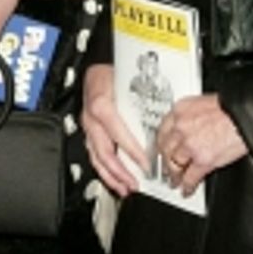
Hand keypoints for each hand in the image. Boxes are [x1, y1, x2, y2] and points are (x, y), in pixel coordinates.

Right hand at [82, 64, 145, 196]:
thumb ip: (142, 98)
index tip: (145, 164)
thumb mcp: (128, 80)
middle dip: (120, 172)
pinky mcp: (88, 131)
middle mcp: (91, 118)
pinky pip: (94, 154)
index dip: (132, 151)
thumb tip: (165, 114)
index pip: (118, 134)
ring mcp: (87, 126)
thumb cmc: (111, 71)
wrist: (94, 65)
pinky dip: (104, 170)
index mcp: (101, 105)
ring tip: (124, 188)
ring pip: (96, 157)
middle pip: (104, 152)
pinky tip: (114, 179)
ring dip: (111, 176)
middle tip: (135, 184)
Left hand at [155, 93, 246, 196]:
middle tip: (166, 169)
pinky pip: (190, 177)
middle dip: (165, 162)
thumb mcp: (206, 102)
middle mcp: (182, 127)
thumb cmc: (235, 107)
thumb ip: (194, 115)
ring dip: (174, 176)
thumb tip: (193, 124)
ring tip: (175, 181)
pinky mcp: (203, 160)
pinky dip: (188, 186)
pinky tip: (187, 189)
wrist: (249, 115)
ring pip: (175, 165)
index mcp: (182, 110)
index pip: (163, 130)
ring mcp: (191, 145)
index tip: (162, 149)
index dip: (162, 143)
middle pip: (166, 149)